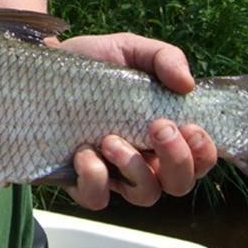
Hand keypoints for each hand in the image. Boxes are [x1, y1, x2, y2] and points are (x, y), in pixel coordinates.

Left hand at [54, 33, 217, 209]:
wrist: (44, 65)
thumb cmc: (93, 63)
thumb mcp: (129, 49)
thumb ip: (164, 57)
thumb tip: (187, 84)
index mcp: (161, 131)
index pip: (199, 159)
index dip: (203, 152)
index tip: (190, 127)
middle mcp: (143, 157)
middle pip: (178, 184)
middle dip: (177, 160)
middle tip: (158, 127)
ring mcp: (112, 172)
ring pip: (144, 195)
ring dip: (135, 170)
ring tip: (111, 139)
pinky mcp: (79, 179)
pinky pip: (97, 198)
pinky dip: (95, 179)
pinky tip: (83, 152)